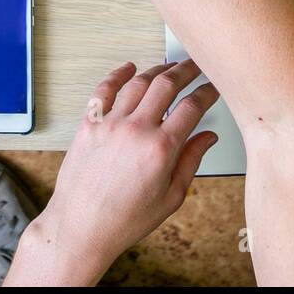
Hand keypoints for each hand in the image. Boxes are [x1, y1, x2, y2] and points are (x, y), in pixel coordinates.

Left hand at [4, 60, 219, 285]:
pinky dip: (118, 74)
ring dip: (158, 69)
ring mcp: (110, 125)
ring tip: (169, 67)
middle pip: (167, 84)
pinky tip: (129, 68)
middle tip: (195, 66)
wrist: (81, 227)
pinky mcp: (89, 125)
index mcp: (160, 150)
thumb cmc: (124, 220)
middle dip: (186, 70)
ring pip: (139, 82)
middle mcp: (135, 131)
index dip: (207, 92)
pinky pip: (104, 89)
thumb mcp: (170, 198)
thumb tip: (208, 138)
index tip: (212, 88)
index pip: (192, 107)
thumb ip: (191, 161)